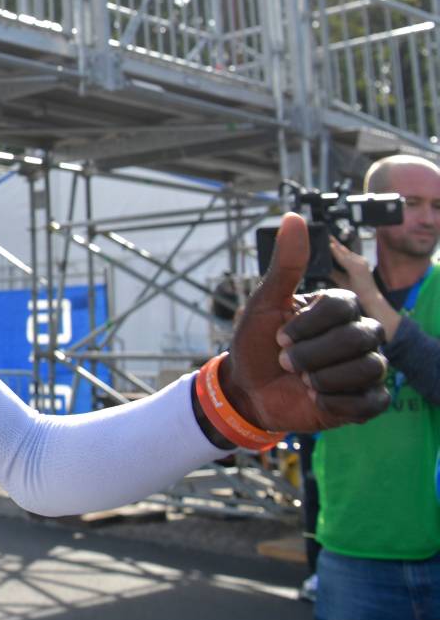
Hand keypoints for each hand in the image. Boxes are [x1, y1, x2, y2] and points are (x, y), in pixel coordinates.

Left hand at [221, 213, 387, 432]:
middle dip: (311, 353)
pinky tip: (315, 398)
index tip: (280, 337)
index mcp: (338, 308)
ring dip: (324, 378)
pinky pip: (372, 400)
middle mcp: (359, 333)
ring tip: (302, 380)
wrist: (248, 390)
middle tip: (285, 361)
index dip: (308, 325)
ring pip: (369, 367)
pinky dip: (337, 402)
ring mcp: (365, 366)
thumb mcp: (264, 304)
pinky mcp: (365, 400)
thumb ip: (285, 264)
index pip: (343, 305)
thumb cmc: (257, 344)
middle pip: (358, 336)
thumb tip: (293, 216)